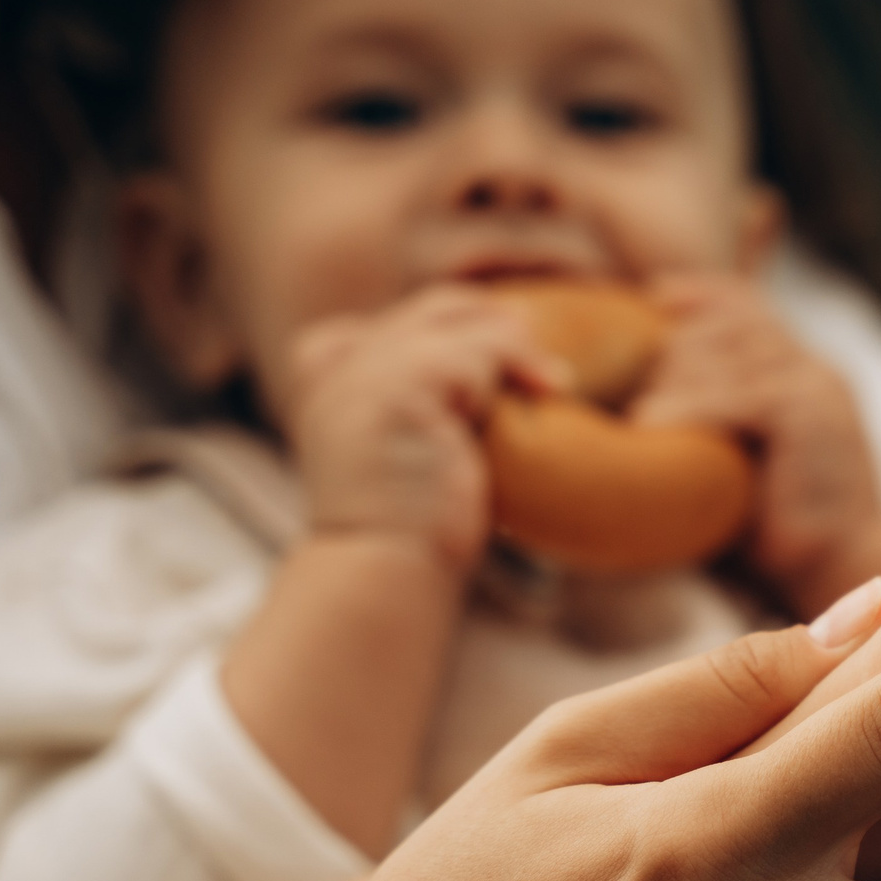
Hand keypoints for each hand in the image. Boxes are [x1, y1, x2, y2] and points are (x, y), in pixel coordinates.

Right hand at [287, 286, 551, 573]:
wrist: (385, 570)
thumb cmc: (411, 529)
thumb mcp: (411, 452)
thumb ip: (430, 408)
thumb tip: (491, 376)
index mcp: (329, 377)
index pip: (400, 322)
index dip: (460, 330)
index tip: (507, 369)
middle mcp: (339, 363)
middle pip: (434, 310)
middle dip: (494, 327)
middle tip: (541, 367)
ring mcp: (365, 369)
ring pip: (460, 321)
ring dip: (514, 348)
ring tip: (551, 382)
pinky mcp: (400, 384)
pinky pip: (479, 348)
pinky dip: (521, 363)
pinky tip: (551, 390)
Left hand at [633, 275, 880, 613]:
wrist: (840, 572)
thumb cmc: (776, 532)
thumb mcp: (736, 462)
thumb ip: (706, 423)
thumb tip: (628, 413)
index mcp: (802, 371)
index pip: (746, 304)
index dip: (695, 295)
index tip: (644, 304)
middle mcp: (812, 367)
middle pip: (723, 324)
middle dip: (666, 351)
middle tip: (615, 386)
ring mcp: (815, 385)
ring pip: (724, 352)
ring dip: (668, 379)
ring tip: (626, 418)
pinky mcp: (809, 413)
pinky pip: (735, 393)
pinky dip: (685, 407)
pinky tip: (645, 427)